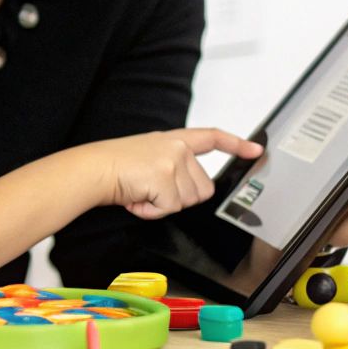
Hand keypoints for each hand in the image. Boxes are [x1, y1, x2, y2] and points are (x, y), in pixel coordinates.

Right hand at [92, 128, 263, 219]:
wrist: (92, 169)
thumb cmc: (112, 166)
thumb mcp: (148, 156)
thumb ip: (173, 165)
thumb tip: (188, 189)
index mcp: (173, 140)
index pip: (211, 137)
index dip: (236, 144)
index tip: (255, 150)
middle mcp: (177, 148)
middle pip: (203, 188)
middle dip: (179, 198)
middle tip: (151, 190)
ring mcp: (173, 161)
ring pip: (188, 201)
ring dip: (163, 205)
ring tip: (141, 191)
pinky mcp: (166, 178)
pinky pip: (170, 209)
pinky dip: (152, 211)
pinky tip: (137, 199)